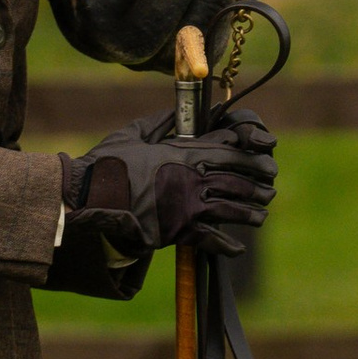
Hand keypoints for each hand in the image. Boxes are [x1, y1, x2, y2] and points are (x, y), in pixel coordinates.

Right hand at [58, 108, 277, 256]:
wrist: (86, 197)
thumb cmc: (107, 164)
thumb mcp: (135, 133)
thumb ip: (162, 122)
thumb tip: (180, 110)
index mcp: (183, 153)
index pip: (229, 150)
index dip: (250, 154)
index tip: (264, 157)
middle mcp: (191, 178)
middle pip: (237, 179)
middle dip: (258, 183)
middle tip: (270, 186)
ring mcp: (186, 206)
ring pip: (230, 208)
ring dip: (250, 212)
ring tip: (261, 215)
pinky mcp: (177, 231)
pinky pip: (209, 239)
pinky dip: (226, 245)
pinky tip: (237, 248)